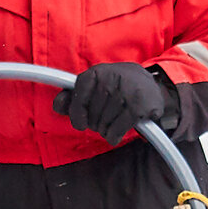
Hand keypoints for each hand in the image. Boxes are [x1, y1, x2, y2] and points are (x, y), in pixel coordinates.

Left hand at [61, 60, 176, 139]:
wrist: (150, 84)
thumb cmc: (116, 87)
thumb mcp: (95, 86)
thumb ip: (73, 96)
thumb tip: (57, 105)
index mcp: (98, 72)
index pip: (78, 97)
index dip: (76, 114)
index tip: (80, 122)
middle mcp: (112, 78)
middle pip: (91, 114)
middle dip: (94, 123)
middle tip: (102, 119)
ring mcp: (127, 91)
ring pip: (103, 124)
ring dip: (104, 131)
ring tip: (111, 123)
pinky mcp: (140, 105)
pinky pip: (116, 129)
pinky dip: (113, 136)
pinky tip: (115, 133)